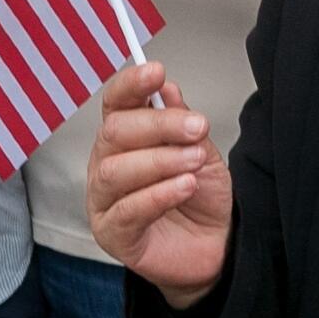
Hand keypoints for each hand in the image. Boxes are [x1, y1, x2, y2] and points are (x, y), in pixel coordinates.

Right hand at [86, 64, 229, 306]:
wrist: (215, 246)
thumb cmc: (200, 197)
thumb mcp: (200, 150)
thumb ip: (181, 121)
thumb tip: (167, 88)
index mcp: (123, 138)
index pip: (115, 103)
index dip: (131, 84)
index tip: (156, 71)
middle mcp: (105, 164)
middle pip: (114, 132)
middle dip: (158, 125)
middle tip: (197, 128)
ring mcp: (103, 200)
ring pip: (116, 171)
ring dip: (160, 161)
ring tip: (194, 162)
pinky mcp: (112, 234)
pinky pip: (127, 210)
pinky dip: (158, 194)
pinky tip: (184, 186)